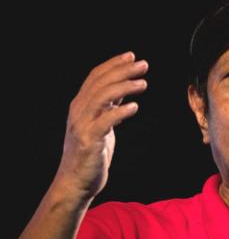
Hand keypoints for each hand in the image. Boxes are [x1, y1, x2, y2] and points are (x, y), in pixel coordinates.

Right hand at [55, 52, 147, 200]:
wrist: (75, 182)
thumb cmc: (91, 153)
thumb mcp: (101, 124)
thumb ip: (109, 106)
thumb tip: (125, 86)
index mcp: (80, 105)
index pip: (95, 77)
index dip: (113, 64)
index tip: (132, 56)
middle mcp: (78, 111)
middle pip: (100, 83)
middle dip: (122, 71)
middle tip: (143, 65)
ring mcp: (82, 125)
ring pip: (102, 97)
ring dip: (124, 87)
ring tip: (143, 83)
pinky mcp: (89, 141)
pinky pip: (105, 121)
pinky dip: (120, 112)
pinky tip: (135, 107)